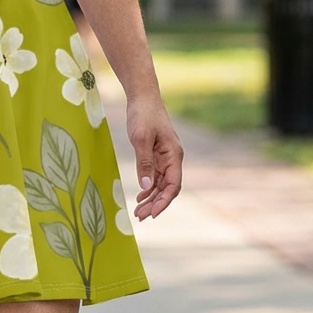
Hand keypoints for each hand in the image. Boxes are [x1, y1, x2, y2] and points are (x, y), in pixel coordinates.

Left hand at [126, 93, 182, 219]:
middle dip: (155, 203)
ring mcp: (165, 156)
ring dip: (151, 198)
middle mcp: (172, 158)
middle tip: (140, 217)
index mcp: (174, 155)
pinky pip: (155, 175)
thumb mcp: (140, 139)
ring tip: (138, 211)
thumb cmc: (143, 115)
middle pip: (167, 187)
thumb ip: (144, 163)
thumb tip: (147, 187)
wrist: (142, 96)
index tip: (152, 214)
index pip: (173, 185)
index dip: (164, 202)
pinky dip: (148, 186)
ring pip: (161, 183)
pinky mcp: (156, 153)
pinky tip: (140, 196)